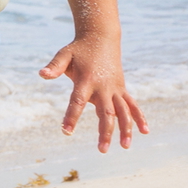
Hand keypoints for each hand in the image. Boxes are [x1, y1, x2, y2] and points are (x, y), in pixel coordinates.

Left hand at [39, 36, 148, 151]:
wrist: (101, 37)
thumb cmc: (79, 49)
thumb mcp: (64, 54)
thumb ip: (54, 66)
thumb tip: (41, 74)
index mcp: (86, 80)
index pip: (77, 101)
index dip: (71, 116)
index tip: (66, 131)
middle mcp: (103, 86)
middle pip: (106, 112)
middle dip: (105, 131)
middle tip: (102, 150)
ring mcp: (115, 88)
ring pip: (123, 111)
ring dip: (126, 129)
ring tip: (125, 147)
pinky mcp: (121, 88)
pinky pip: (132, 104)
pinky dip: (139, 117)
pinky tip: (145, 131)